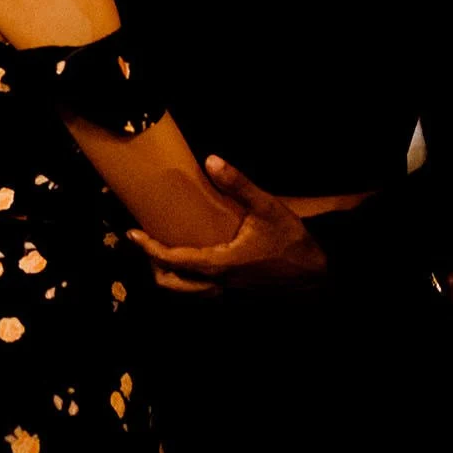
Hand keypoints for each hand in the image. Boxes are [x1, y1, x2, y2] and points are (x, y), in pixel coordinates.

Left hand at [127, 156, 327, 295]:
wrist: (320, 274)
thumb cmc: (293, 241)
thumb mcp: (267, 207)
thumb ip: (239, 185)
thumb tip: (212, 160)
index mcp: (220, 264)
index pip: (173, 259)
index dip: (148, 247)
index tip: (132, 233)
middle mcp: (220, 282)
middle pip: (173, 284)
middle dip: (154, 267)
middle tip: (144, 244)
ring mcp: (229, 290)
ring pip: (188, 292)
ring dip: (170, 276)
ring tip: (161, 253)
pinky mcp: (238, 291)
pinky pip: (203, 291)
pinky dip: (188, 281)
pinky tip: (191, 263)